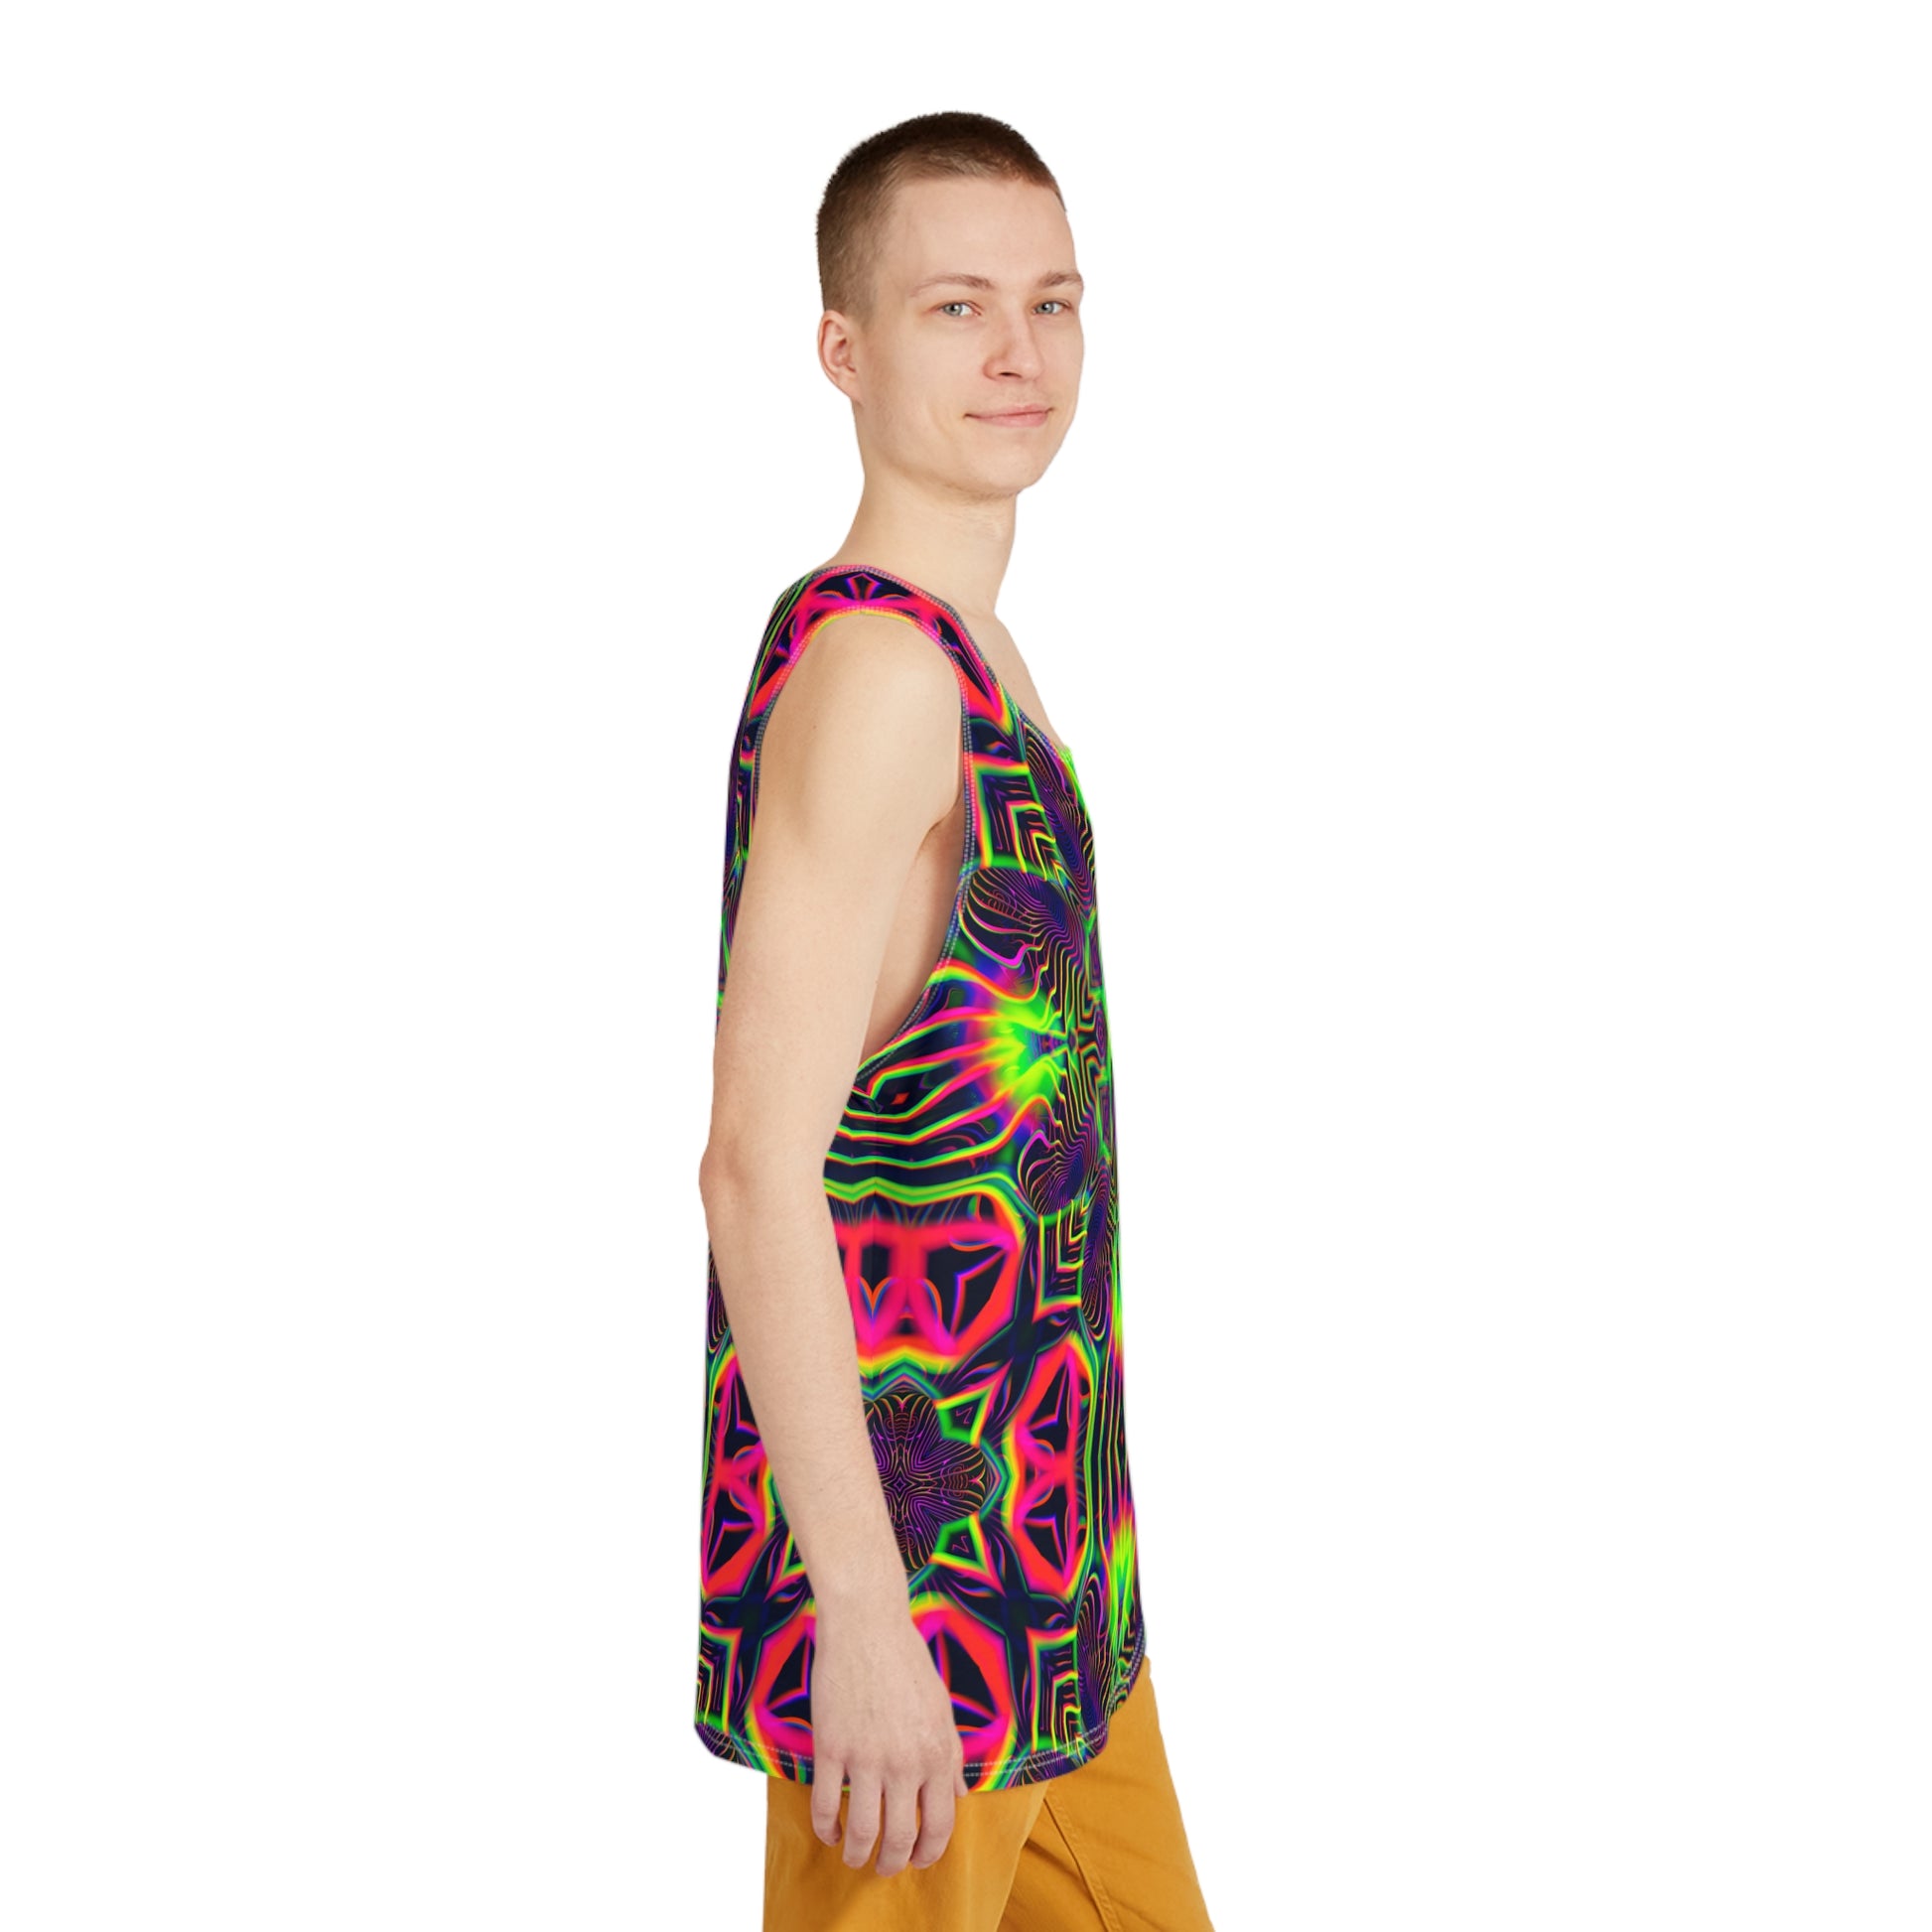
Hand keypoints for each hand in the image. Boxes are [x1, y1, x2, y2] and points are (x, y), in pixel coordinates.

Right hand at [808, 1597, 970, 1874]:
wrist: (867, 1624)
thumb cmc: (906, 1661)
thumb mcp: (941, 1707)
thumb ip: (951, 1754)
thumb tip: (960, 1794)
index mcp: (937, 1752)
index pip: (940, 1823)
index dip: (930, 1851)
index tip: (920, 1860)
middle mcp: (905, 1761)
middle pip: (901, 1837)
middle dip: (893, 1863)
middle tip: (884, 1868)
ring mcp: (866, 1756)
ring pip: (862, 1830)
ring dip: (858, 1855)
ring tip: (854, 1858)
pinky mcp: (831, 1746)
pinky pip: (825, 1805)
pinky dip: (825, 1829)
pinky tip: (829, 1832)